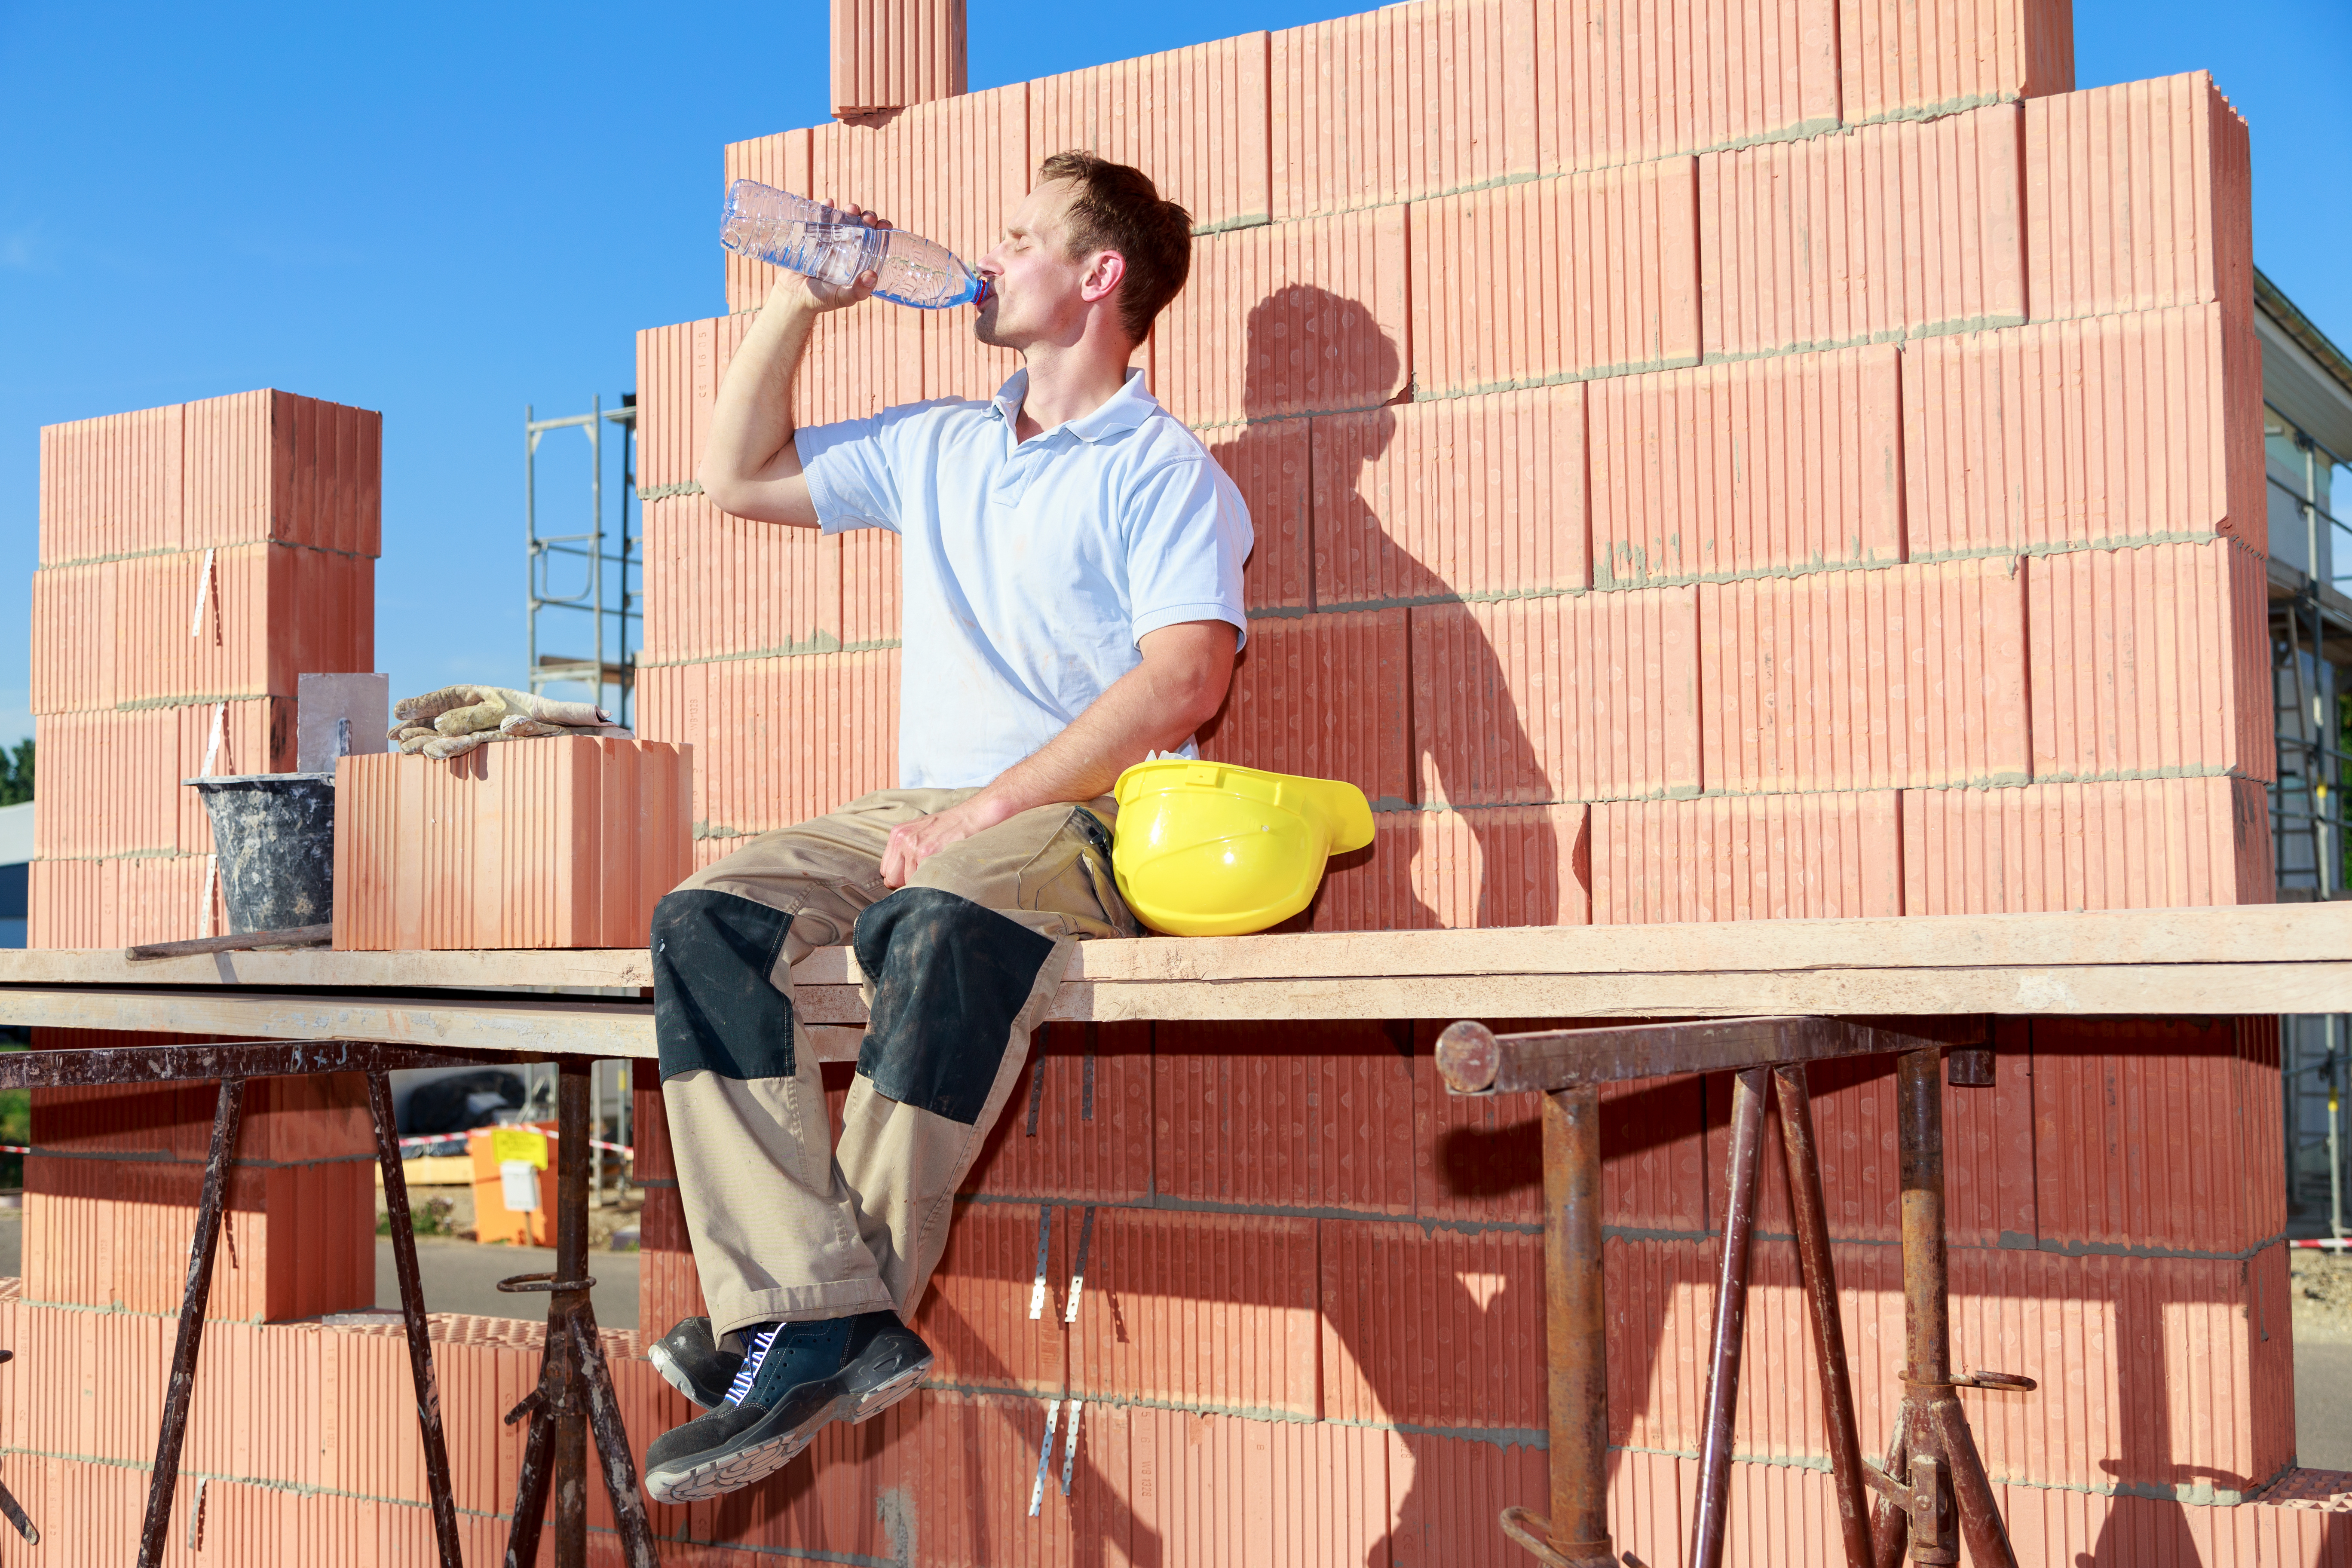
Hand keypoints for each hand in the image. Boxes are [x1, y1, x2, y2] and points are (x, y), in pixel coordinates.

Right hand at [800, 203, 891, 312]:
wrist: (794, 296)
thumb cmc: (822, 299)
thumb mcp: (842, 297)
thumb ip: (858, 291)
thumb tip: (872, 276)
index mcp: (859, 260)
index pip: (876, 241)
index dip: (882, 231)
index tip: (885, 225)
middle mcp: (848, 247)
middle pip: (862, 226)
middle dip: (867, 218)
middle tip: (868, 218)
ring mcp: (831, 240)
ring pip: (844, 219)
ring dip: (850, 211)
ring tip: (851, 209)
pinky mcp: (813, 235)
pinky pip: (820, 218)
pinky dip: (825, 208)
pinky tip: (829, 203)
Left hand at [881, 793, 1016, 888]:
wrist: (971, 816)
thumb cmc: (949, 826)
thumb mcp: (920, 831)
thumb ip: (905, 849)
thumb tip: (897, 877)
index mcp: (897, 834)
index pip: (886, 870)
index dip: (900, 876)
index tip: (915, 873)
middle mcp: (902, 839)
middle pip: (891, 879)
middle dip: (906, 882)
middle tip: (924, 875)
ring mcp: (913, 846)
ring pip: (907, 882)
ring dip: (921, 881)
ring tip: (937, 868)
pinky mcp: (927, 853)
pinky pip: (920, 880)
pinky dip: (931, 879)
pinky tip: (942, 868)